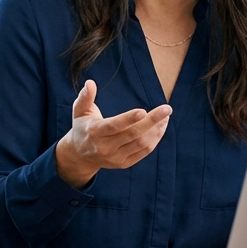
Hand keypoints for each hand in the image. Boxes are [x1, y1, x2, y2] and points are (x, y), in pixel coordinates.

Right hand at [54, 80, 171, 188]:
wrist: (80, 155)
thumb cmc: (82, 127)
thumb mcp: (79, 111)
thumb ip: (85, 97)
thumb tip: (90, 83)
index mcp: (94, 132)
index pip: (113, 126)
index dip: (128, 119)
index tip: (143, 110)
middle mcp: (105, 147)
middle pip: (132, 135)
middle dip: (152, 121)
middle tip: (167, 109)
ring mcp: (115, 157)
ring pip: (140, 144)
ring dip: (156, 130)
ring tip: (166, 117)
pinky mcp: (124, 163)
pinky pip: (143, 152)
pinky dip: (155, 139)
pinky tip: (161, 127)